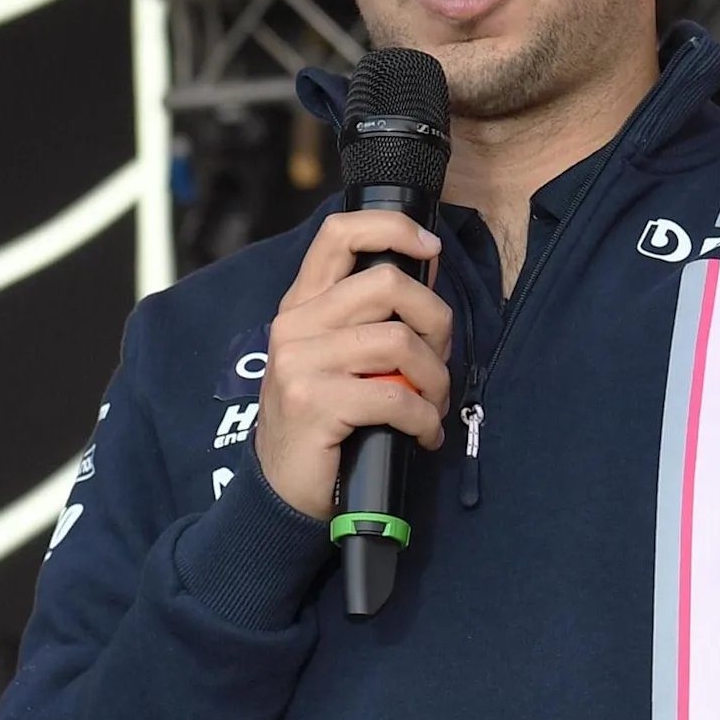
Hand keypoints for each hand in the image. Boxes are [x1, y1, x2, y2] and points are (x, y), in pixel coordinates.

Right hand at [254, 211, 454, 521]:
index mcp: (301, 305)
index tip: (431, 247)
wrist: (281, 491)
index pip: (340, 233)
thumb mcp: (334, 359)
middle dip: (435, 322)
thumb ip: (369, 318)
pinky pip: (396, 396)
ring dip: (434, 380)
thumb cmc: (322, 423)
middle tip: (438, 362)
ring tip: (431, 406)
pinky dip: (423, 419)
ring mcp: (300, 363)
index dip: (393, 228)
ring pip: (400, 342)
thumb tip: (428, 269)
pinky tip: (422, 435)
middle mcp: (295, 325)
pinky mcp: (314, 403)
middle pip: (388, 284)